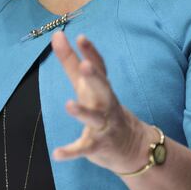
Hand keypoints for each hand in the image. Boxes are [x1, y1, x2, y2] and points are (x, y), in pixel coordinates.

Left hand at [50, 31, 151, 173]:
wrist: (133, 146)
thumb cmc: (103, 108)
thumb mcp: (86, 85)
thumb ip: (71, 61)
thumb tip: (57, 34)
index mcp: (102, 88)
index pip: (99, 67)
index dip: (91, 52)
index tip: (81, 37)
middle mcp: (106, 104)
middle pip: (103, 88)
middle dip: (95, 77)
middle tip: (85, 66)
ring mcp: (104, 125)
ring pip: (94, 118)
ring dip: (83, 112)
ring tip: (69, 105)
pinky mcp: (99, 146)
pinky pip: (84, 148)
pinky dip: (71, 152)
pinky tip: (57, 154)